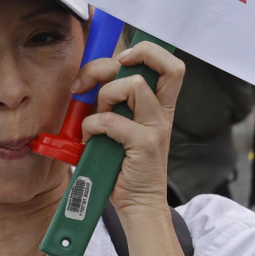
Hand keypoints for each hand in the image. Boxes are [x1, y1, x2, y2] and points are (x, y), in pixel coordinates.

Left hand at [74, 42, 184, 215]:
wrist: (138, 205)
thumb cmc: (122, 164)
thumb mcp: (122, 126)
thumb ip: (115, 102)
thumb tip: (87, 78)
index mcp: (159, 104)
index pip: (169, 64)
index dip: (147, 50)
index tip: (120, 59)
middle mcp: (162, 112)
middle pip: (156, 64)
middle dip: (108, 66)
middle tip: (85, 84)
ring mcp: (156, 127)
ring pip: (132, 85)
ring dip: (103, 98)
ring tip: (96, 119)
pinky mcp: (145, 144)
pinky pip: (110, 120)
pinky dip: (92, 126)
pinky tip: (90, 139)